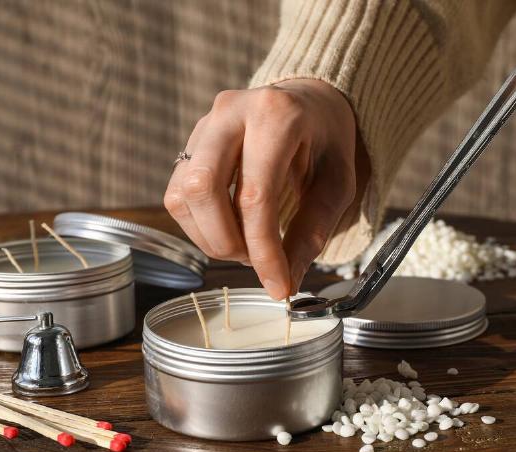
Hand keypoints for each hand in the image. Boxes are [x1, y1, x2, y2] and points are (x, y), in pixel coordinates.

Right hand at [164, 79, 359, 299]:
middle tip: (256, 260)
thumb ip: (312, 231)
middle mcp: (231, 112)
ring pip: (183, 195)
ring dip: (209, 236)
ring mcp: (204, 124)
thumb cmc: (326, 140)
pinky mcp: (191, 142)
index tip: (278, 286)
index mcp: (276, 115)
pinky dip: (199, 224)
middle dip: (227, 242)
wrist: (309, 101)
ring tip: (245, 244)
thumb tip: (286, 282)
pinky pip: (178, 194)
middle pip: (203, 190)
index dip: (263, 250)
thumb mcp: (337, 184)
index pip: (256, 196)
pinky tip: (229, 227)